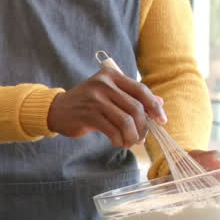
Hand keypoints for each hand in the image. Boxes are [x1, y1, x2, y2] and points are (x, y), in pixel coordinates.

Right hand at [47, 67, 167, 148]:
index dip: (154, 107)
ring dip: (132, 136)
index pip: (141, 90)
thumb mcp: (110, 95)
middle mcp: (104, 84)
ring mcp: (95, 99)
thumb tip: (160, 103)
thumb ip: (132, 97)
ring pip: (126, 121)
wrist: (58, 110)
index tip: (162, 121)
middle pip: (135, 108)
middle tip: (142, 138)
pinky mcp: (88, 115)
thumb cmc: (88, 103)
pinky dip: (119, 140)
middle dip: (143, 127)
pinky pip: (113, 130)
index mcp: (112, 76)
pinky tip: (117, 142)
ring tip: (129, 142)